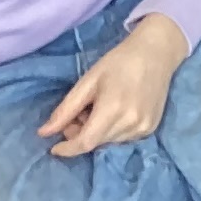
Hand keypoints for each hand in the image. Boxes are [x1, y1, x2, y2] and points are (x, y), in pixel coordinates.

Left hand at [39, 13, 188, 153]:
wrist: (157, 52)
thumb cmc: (119, 62)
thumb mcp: (88, 81)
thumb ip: (66, 110)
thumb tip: (43, 133)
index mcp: (113, 109)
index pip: (85, 143)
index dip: (67, 149)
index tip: (54, 147)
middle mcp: (130, 123)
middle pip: (96, 143)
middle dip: (80, 135)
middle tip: (78, 114)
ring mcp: (143, 127)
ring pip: (109, 142)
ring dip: (97, 133)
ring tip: (97, 110)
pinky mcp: (151, 128)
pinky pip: (123, 139)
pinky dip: (112, 132)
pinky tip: (115, 113)